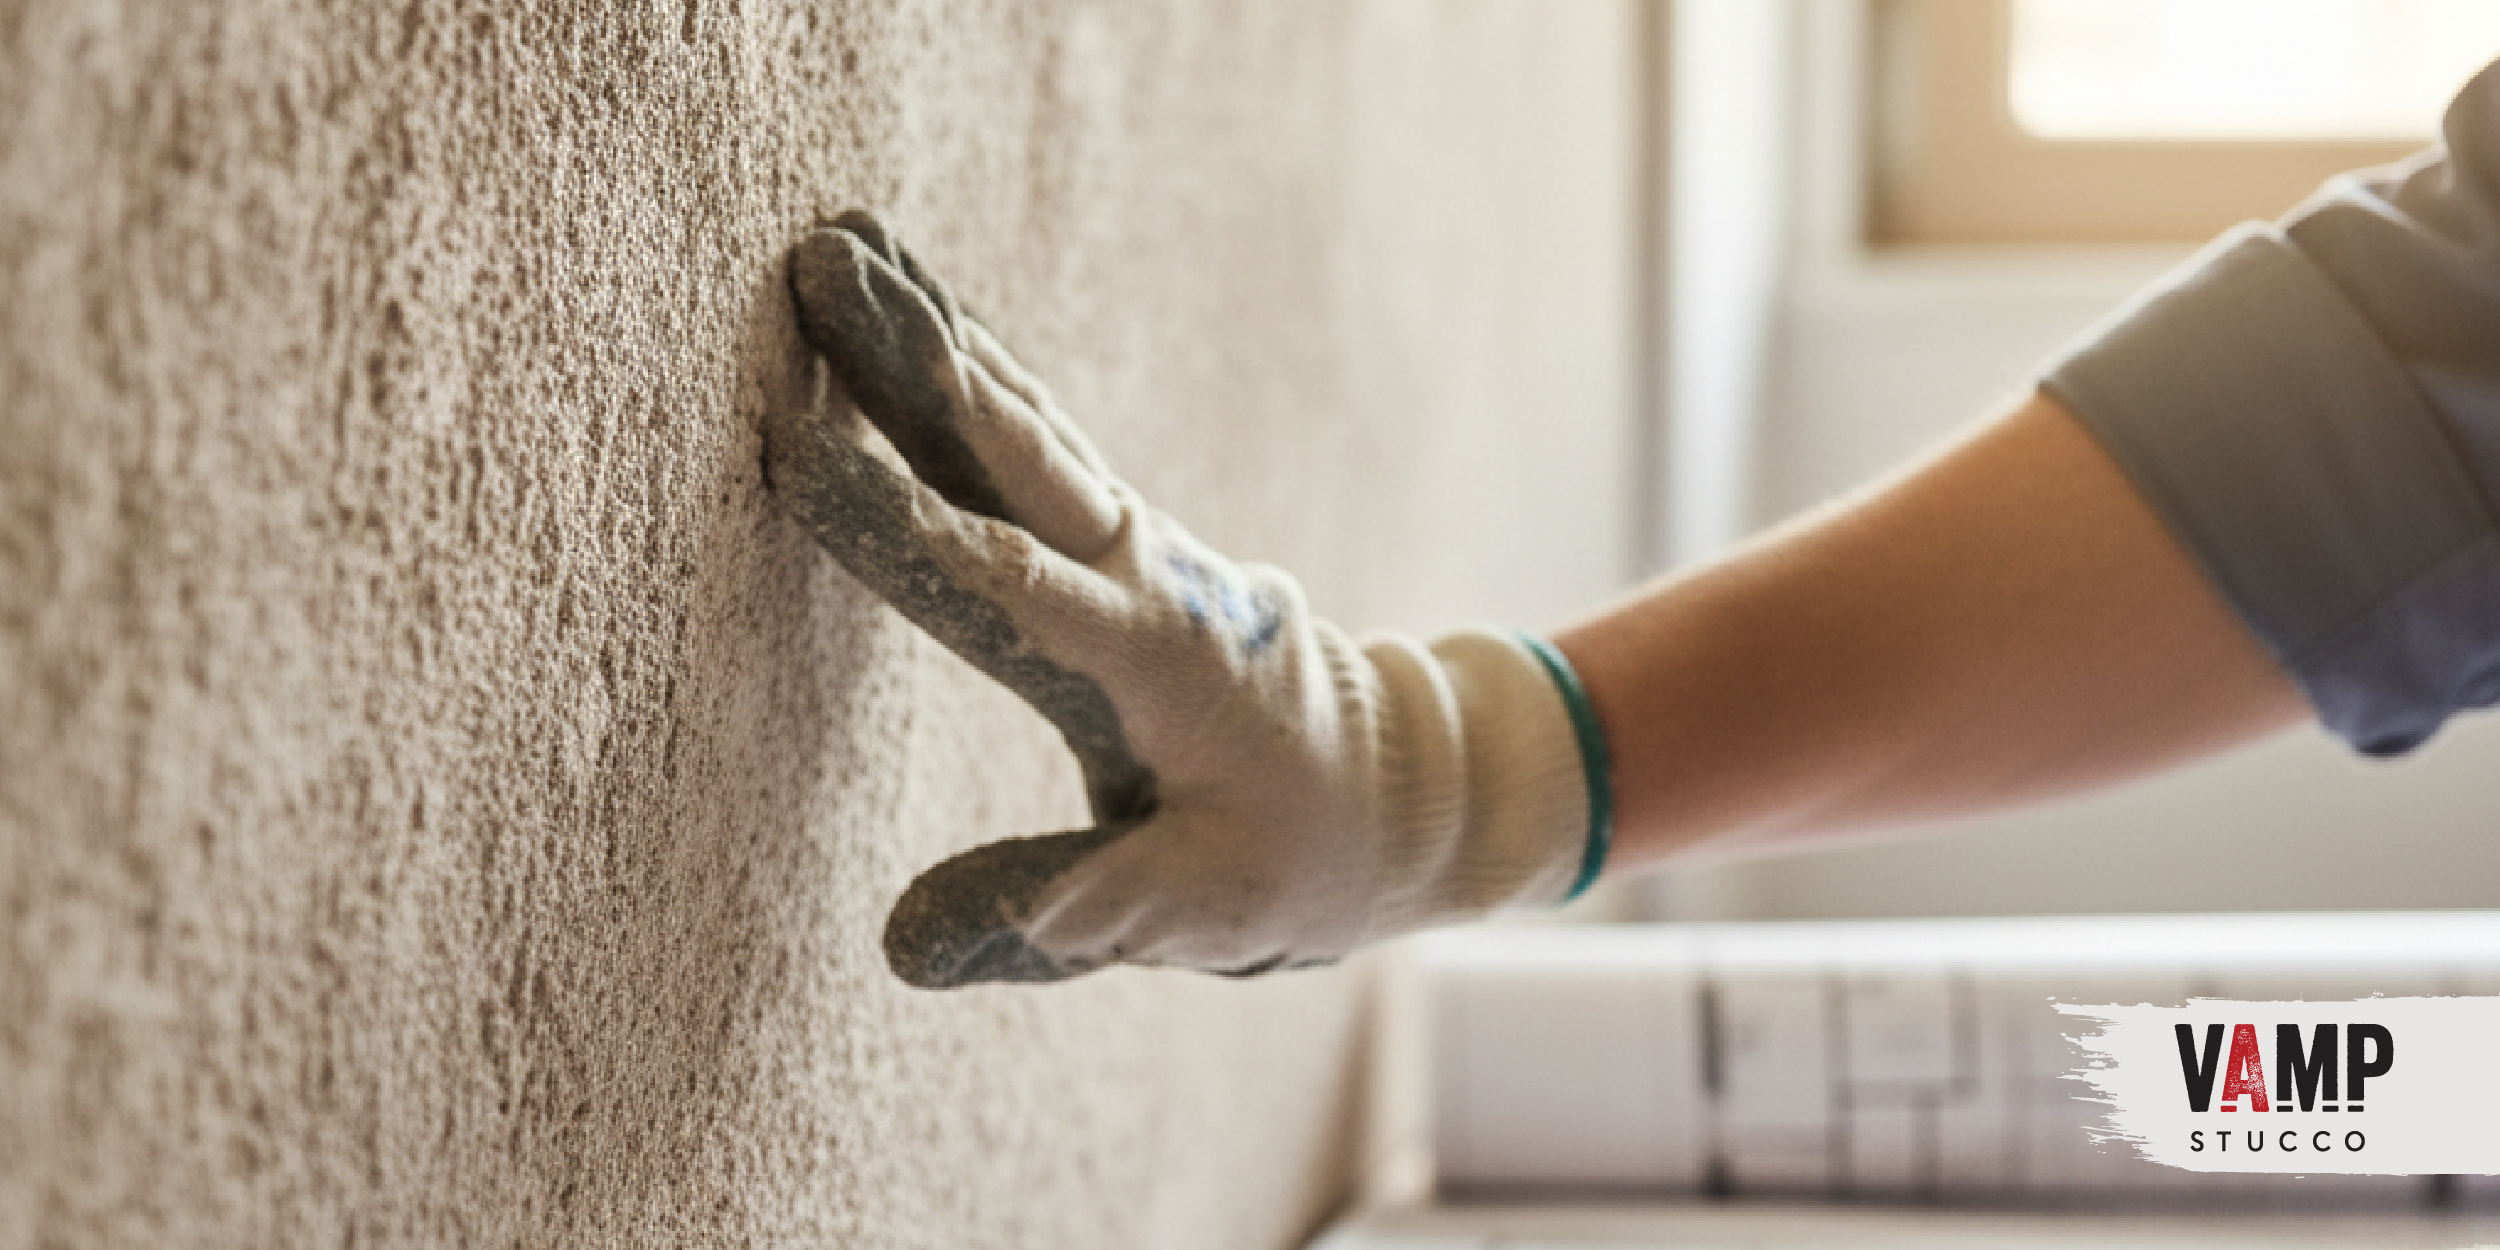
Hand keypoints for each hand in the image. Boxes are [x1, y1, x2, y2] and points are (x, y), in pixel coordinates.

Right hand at [769, 210, 1610, 987]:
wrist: (1404, 791)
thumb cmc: (1298, 860)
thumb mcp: (1197, 910)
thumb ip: (1065, 912)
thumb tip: (906, 945)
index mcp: (1156, 663)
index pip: (1005, 581)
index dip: (899, 520)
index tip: (799, 447)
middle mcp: (1150, 578)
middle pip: (1015, 454)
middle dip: (914, 358)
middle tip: (819, 265)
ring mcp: (1146, 548)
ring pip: (1027, 426)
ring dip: (936, 338)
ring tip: (845, 249)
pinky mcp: (1136, 543)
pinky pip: (1046, 446)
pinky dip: (981, 380)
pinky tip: (928, 327)